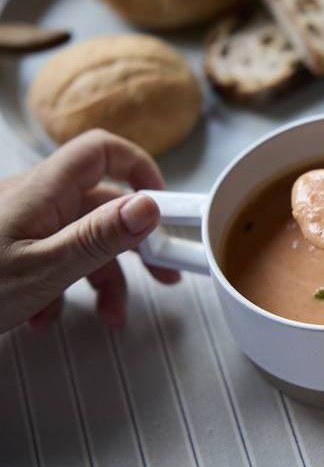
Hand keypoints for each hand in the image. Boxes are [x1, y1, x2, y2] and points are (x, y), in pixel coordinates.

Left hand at [0, 129, 178, 333]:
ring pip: (80, 237)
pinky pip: (53, 254)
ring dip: (101, 277)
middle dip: (134, 244)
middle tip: (163, 274)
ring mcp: (22, 223)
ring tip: (108, 315)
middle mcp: (35, 199)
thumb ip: (98, 237)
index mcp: (44, 191)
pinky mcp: (11, 246)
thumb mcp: (41, 269)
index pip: (103, 150)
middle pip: (101, 205)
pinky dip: (64, 285)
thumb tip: (148, 207)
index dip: (140, 168)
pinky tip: (49, 316)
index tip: (166, 206)